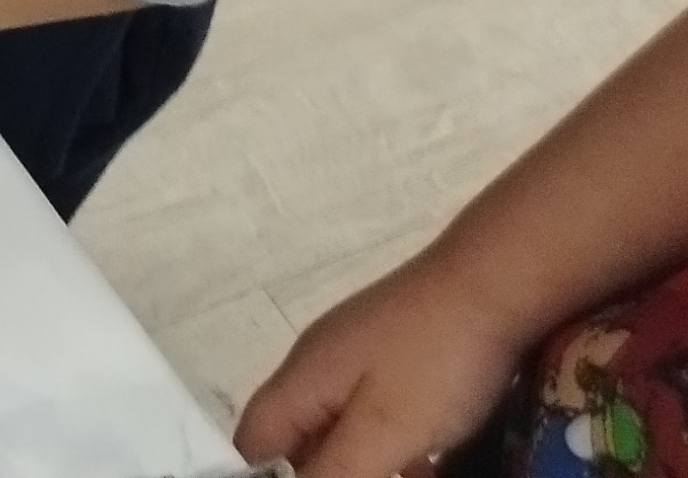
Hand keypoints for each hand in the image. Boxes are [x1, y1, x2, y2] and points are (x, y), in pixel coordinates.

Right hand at [238, 249, 541, 477]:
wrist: (491, 287)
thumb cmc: (435, 362)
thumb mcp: (386, 430)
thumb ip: (335, 471)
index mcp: (302, 379)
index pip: (254, 440)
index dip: (266, 477)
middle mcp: (317, 364)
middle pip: (295, 435)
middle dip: (321, 472)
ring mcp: (356, 354)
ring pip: (338, 425)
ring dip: (360, 464)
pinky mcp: (393, 352)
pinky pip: (372, 411)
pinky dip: (388, 445)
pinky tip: (424, 461)